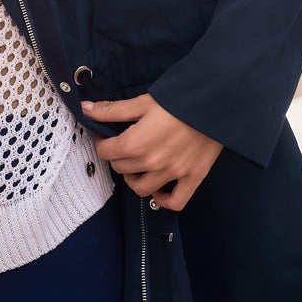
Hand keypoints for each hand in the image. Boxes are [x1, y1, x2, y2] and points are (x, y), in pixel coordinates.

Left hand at [81, 94, 222, 210]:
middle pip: (121, 169)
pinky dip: (163, 199)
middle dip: (117, 157)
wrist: (215, 103)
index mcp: (136, 142)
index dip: (103, 142)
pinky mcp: (192, 178)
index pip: (105, 152)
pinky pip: (174, 202)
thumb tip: (86, 109)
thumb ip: (112, 110)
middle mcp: (152, 163)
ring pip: (141, 188)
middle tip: (123, 145)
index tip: (107, 136)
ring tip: (138, 165)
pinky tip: (159, 187)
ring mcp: (173, 174)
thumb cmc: (178, 100)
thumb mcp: (142, 102)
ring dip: (134, 178)